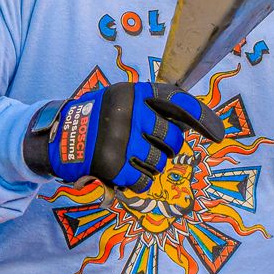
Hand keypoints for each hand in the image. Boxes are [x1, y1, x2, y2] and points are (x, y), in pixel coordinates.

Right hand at [24, 81, 227, 190]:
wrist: (55, 138)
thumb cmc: (97, 120)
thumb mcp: (120, 101)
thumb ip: (150, 107)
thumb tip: (189, 126)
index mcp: (132, 92)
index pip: (176, 100)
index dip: (201, 117)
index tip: (218, 135)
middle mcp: (128, 112)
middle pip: (173, 139)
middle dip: (169, 148)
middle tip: (151, 147)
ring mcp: (120, 139)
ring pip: (160, 163)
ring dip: (151, 166)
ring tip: (130, 158)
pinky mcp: (112, 164)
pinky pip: (143, 180)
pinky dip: (137, 181)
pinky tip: (123, 173)